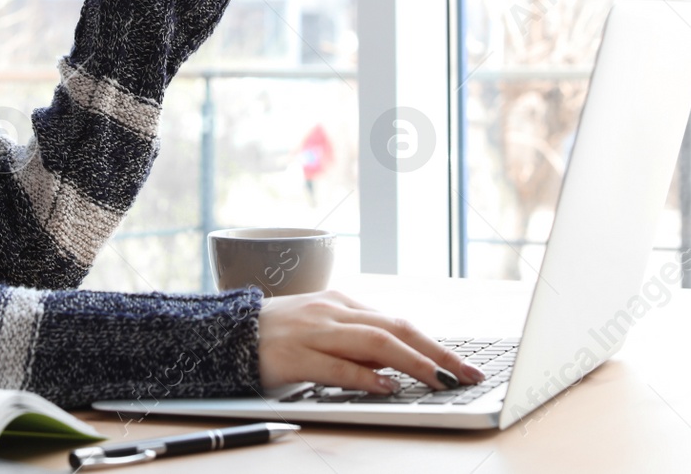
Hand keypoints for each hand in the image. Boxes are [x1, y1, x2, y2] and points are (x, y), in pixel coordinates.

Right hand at [257, 290, 486, 392]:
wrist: (223, 333)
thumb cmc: (277, 335)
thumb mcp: (321, 330)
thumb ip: (356, 343)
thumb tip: (398, 364)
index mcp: (341, 303)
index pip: (399, 323)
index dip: (435, 345)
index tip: (464, 365)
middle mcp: (332, 312)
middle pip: (396, 329)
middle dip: (437, 353)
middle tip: (467, 374)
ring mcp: (314, 332)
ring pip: (374, 342)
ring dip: (413, 362)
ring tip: (440, 380)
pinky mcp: (294, 356)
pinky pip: (336, 366)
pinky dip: (365, 376)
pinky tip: (387, 386)